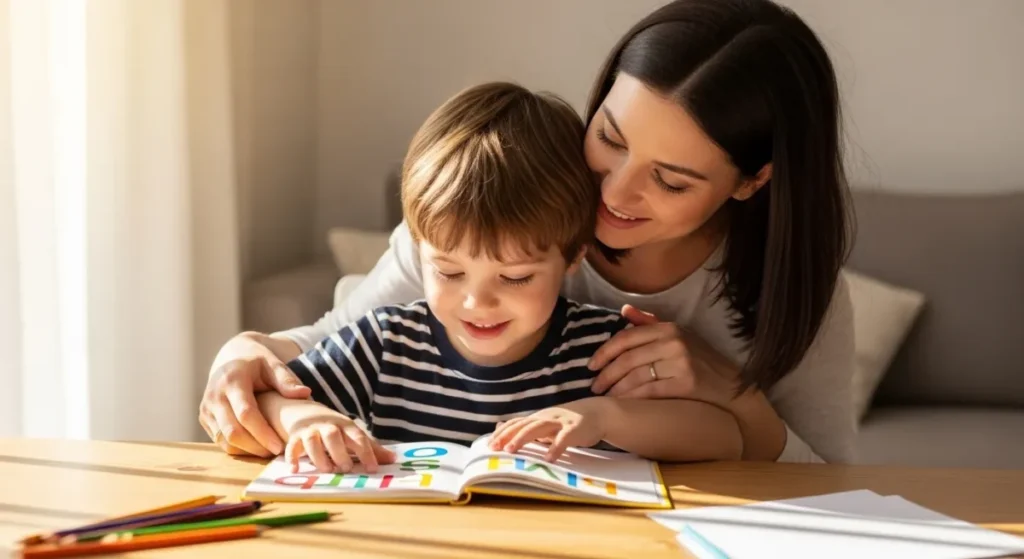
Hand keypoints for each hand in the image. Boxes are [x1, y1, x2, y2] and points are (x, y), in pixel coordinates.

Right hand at [199, 332, 310, 457]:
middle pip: (233, 431)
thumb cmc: (257, 362)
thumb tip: (305, 393)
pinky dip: (238, 448)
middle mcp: (214, 396)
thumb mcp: (272, 364)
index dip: (263, 433)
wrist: (230, 357)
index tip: (280, 446)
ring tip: (269, 450)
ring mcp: (206, 408)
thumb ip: (286, 380)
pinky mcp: (204, 418)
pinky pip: (220, 440)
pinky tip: (256, 446)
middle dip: (256, 447)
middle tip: (277, 452)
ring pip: (225, 440)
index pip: (246, 413)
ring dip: (247, 450)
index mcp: (232, 381)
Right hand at [286, 416, 394, 473]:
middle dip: (339, 452)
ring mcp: (310, 430)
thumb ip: (371, 448)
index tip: (373, 468)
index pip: (357, 437)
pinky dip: (292, 457)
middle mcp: (327, 426)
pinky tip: (296, 469)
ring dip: (319, 455)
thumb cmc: (336, 429)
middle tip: (346, 468)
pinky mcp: (295, 437)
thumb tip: (393, 459)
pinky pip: (292, 446)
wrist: (306, 412)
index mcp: (345, 426)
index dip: (366, 452)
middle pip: (333, 435)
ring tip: (327, 469)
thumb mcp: (353, 435)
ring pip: (312, 440)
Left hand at [488, 398, 608, 460]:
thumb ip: (524, 426)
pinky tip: (549, 459)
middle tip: (495, 448)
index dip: (502, 433)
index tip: (488, 445)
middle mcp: (546, 417)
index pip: (516, 423)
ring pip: (538, 428)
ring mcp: (560, 422)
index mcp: (538, 418)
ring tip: (511, 450)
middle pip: (523, 425)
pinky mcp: (575, 429)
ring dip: (523, 438)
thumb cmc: (567, 422)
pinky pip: (563, 438)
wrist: (597, 413)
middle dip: (507, 436)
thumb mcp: (544, 423)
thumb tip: (499, 427)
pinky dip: (555, 448)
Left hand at [588, 305, 740, 407]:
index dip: (605, 352)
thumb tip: (624, 309)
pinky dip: (632, 398)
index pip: (626, 337)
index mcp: (668, 328)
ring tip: (605, 397)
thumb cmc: (700, 360)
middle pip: (628, 358)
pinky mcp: (686, 383)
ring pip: (636, 376)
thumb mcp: (678, 335)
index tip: (591, 365)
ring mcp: (681, 362)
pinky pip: (649, 391)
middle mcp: (673, 342)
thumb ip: (650, 322)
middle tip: (594, 385)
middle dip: (606, 373)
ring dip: (616, 388)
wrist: (731, 385)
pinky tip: (622, 404)